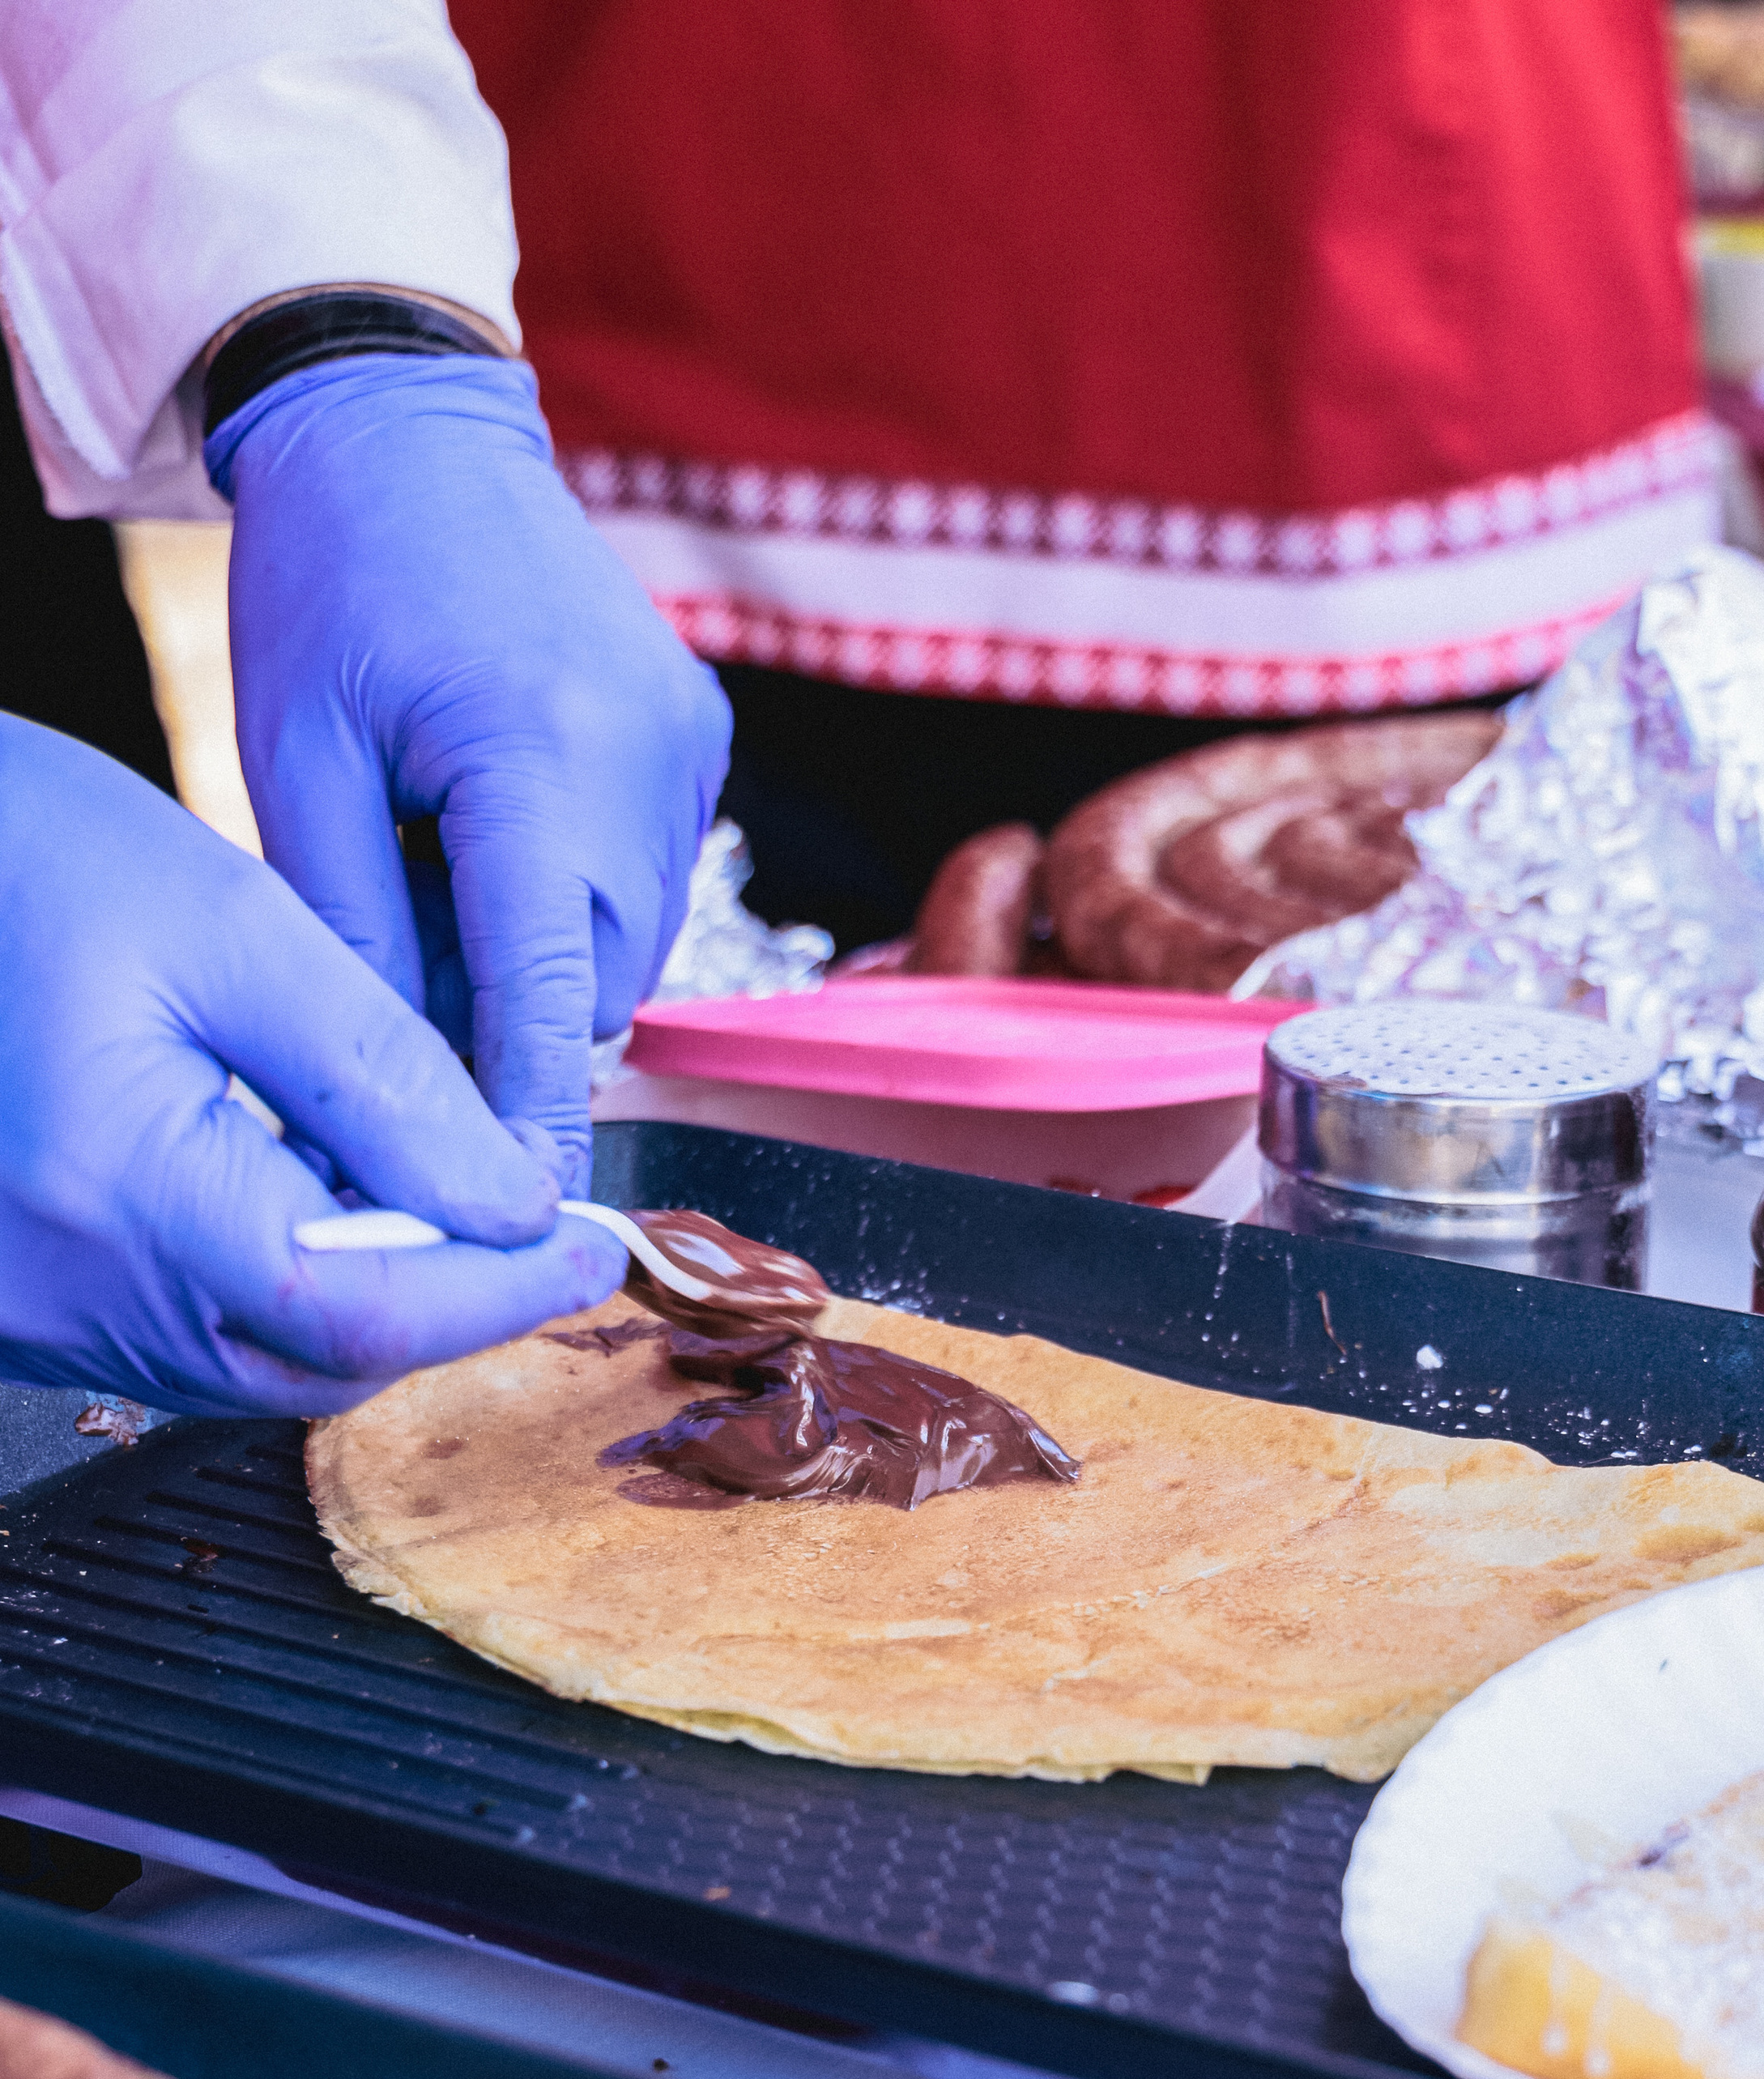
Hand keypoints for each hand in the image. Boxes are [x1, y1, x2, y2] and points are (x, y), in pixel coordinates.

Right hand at [0, 720, 625, 1416]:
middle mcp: (58, 1291)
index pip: (363, 1308)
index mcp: (112, 1192)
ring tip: (439, 1203)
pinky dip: (275, 1291)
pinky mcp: (14, 1304)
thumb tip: (511, 1198)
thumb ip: (382, 1077)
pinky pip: (179, 1339)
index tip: (593, 1247)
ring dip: (367, 1303)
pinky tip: (315, 1204)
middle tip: (540, 1232)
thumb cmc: (16, 850)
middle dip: (446, 1305)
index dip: (499, 1291)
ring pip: (255, 1366)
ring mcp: (26, 1313)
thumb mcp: (229, 925)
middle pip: (316, 1362)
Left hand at [207, 353, 730, 1193]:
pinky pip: (651, 874)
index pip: (550, 997)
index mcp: (538, 760)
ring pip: (629, 940)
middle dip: (512, 1010)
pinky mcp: (703, 736)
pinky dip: (579, 886)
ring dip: (544, 946)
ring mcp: (690, 747)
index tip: (517, 1206)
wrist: (409, 425)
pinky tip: (501, 811)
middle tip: (406, 944)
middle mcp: (645, 761)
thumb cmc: (331, 584)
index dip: (532, 1115)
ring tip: (445, 852)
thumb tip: (405, 1089)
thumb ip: (357, 937)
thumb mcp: (299, 768)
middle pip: (596, 984)